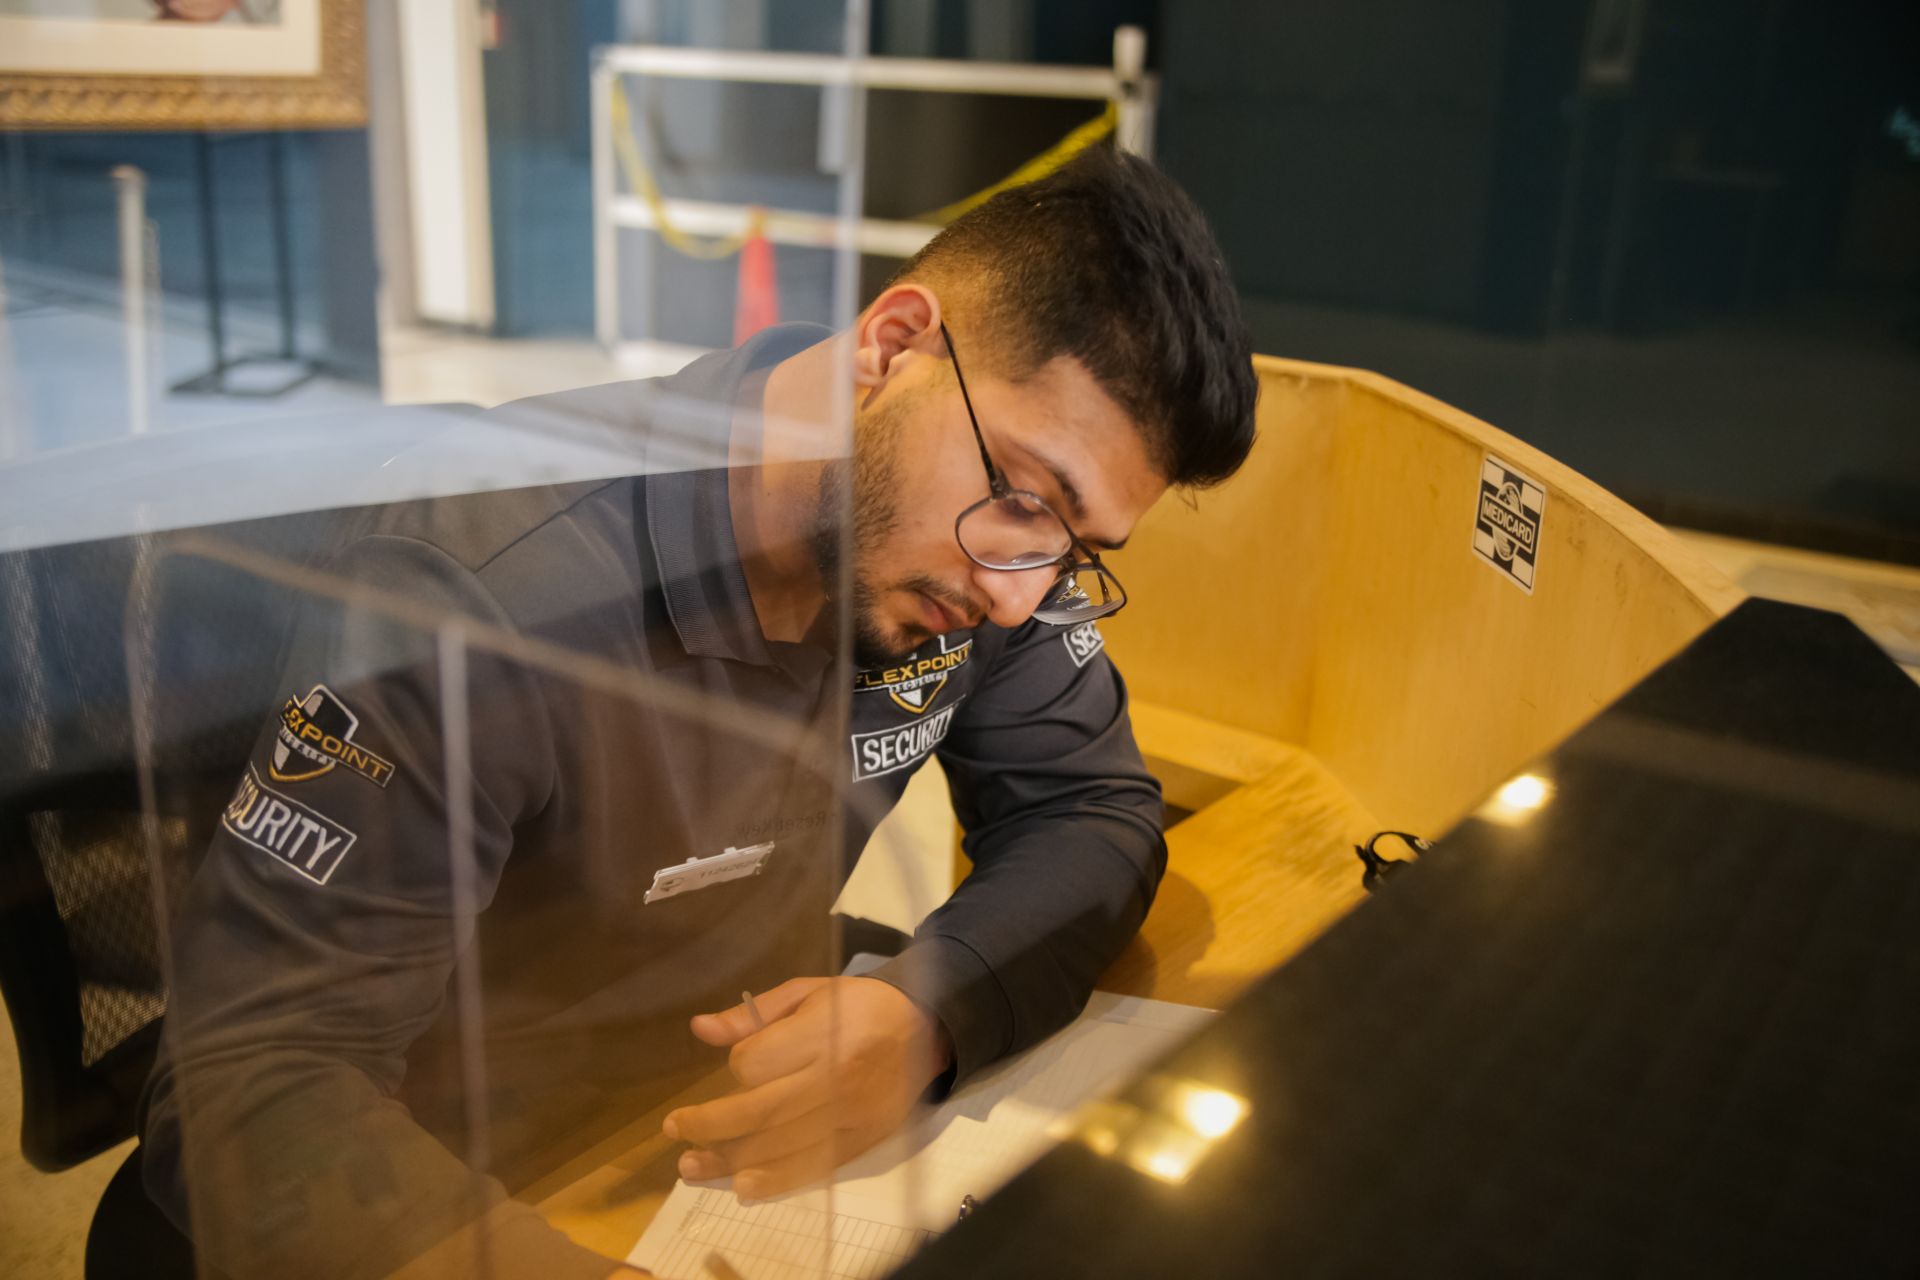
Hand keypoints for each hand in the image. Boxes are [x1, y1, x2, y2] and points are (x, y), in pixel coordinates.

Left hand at [664, 977, 952, 1197]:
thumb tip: (701, 1029)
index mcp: (821, 1033)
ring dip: (728, 1160)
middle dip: (709, 1124)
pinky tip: (741, 1185)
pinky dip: (774, 1181)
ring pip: (778, 1146)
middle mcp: (834, 1078)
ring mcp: (849, 1116)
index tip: (739, 1061)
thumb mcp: (809, 993)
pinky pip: (811, 1167)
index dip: (737, 1064)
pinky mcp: (861, 1141)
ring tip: (691, 1165)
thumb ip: (754, 1014)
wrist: (924, 1029)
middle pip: (759, 1112)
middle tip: (674, 1128)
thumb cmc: (859, 1006)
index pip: (756, 1063)